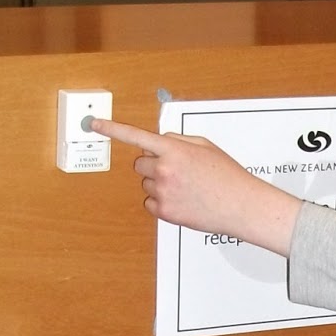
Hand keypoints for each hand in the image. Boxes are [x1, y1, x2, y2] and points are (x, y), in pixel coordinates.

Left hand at [91, 119, 301, 255]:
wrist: (240, 205)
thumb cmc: (227, 177)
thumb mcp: (206, 147)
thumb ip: (179, 141)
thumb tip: (161, 141)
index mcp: (174, 150)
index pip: (136, 136)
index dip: (112, 129)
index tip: (94, 125)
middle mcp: (164, 170)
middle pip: (140, 163)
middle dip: (153, 164)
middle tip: (177, 170)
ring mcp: (162, 191)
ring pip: (146, 183)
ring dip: (159, 183)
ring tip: (186, 187)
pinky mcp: (163, 211)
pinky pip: (150, 202)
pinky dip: (162, 201)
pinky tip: (183, 200)